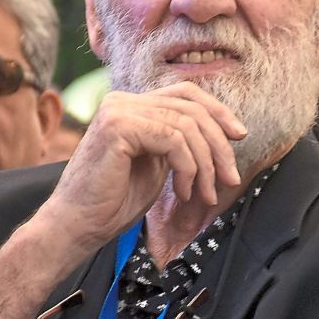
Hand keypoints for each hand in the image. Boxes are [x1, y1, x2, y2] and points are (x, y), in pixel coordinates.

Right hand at [37, 82, 246, 256]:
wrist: (78, 225)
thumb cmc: (115, 201)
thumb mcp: (158, 165)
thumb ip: (180, 143)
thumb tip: (224, 134)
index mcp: (132, 105)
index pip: (187, 93)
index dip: (218, 111)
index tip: (239, 136)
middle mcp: (123, 100)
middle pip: (192, 108)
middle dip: (219, 145)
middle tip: (229, 179)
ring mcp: (118, 110)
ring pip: (187, 126)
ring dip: (205, 165)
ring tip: (203, 195)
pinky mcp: (118, 126)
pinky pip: (174, 139)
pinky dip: (188, 168)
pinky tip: (183, 191)